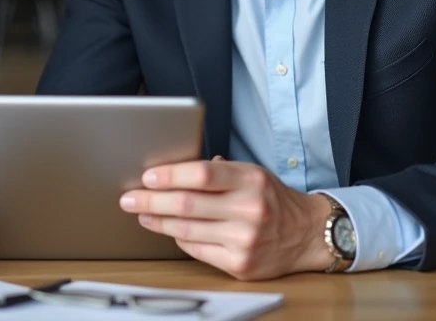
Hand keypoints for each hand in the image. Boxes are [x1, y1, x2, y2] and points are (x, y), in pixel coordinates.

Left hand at [119, 157, 332, 279]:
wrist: (306, 234)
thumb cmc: (271, 198)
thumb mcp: (250, 174)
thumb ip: (216, 171)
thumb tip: (171, 170)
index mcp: (251, 180)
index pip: (202, 174)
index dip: (170, 175)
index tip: (147, 177)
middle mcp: (249, 210)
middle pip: (187, 204)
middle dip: (150, 200)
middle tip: (129, 198)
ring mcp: (245, 240)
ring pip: (186, 230)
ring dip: (157, 221)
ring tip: (142, 213)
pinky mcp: (240, 264)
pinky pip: (196, 249)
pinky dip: (179, 238)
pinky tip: (169, 229)